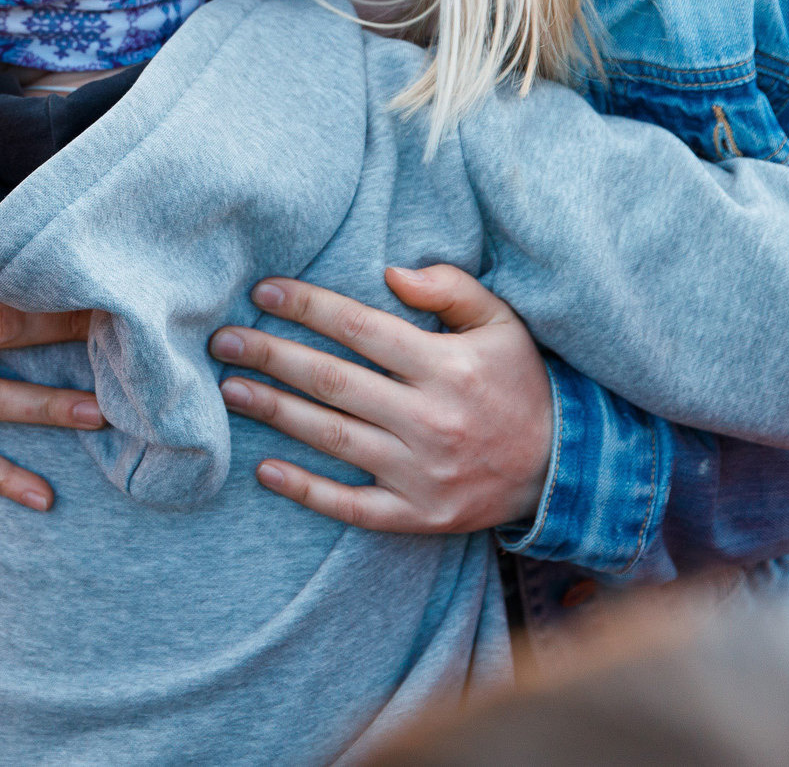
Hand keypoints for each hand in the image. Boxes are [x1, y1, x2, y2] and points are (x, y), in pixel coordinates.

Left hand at [214, 265, 552, 533]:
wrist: (565, 471)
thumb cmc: (520, 383)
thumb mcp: (502, 323)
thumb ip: (450, 288)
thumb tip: (390, 272)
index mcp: (448, 366)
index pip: (361, 328)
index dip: (307, 306)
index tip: (262, 292)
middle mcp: (431, 419)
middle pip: (333, 380)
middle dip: (271, 356)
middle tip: (223, 340)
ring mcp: (423, 473)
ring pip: (333, 438)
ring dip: (275, 412)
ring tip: (229, 390)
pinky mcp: (419, 516)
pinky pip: (352, 507)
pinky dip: (306, 490)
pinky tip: (265, 469)